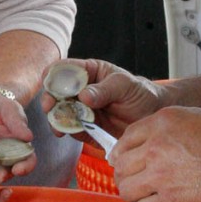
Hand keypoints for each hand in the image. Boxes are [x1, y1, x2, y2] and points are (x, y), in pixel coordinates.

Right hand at [41, 58, 163, 135]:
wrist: (152, 116)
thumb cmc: (140, 92)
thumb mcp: (125, 85)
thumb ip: (104, 90)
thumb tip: (83, 96)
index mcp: (88, 72)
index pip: (65, 69)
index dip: (53, 75)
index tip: (48, 84)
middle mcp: (81, 90)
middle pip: (56, 92)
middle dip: (50, 99)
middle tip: (50, 107)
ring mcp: (81, 110)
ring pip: (60, 113)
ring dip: (56, 118)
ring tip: (58, 125)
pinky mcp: (86, 128)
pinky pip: (72, 129)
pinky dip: (69, 131)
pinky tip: (71, 132)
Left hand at [111, 106, 200, 201]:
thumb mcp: (194, 119)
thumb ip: (164, 129)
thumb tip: (141, 146)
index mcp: (161, 123)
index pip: (125, 141)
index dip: (122, 155)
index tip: (126, 165)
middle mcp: (156, 146)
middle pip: (120, 167)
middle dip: (128, 177)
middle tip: (140, 184)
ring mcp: (161, 175)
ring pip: (126, 190)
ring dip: (137, 196)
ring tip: (152, 197)